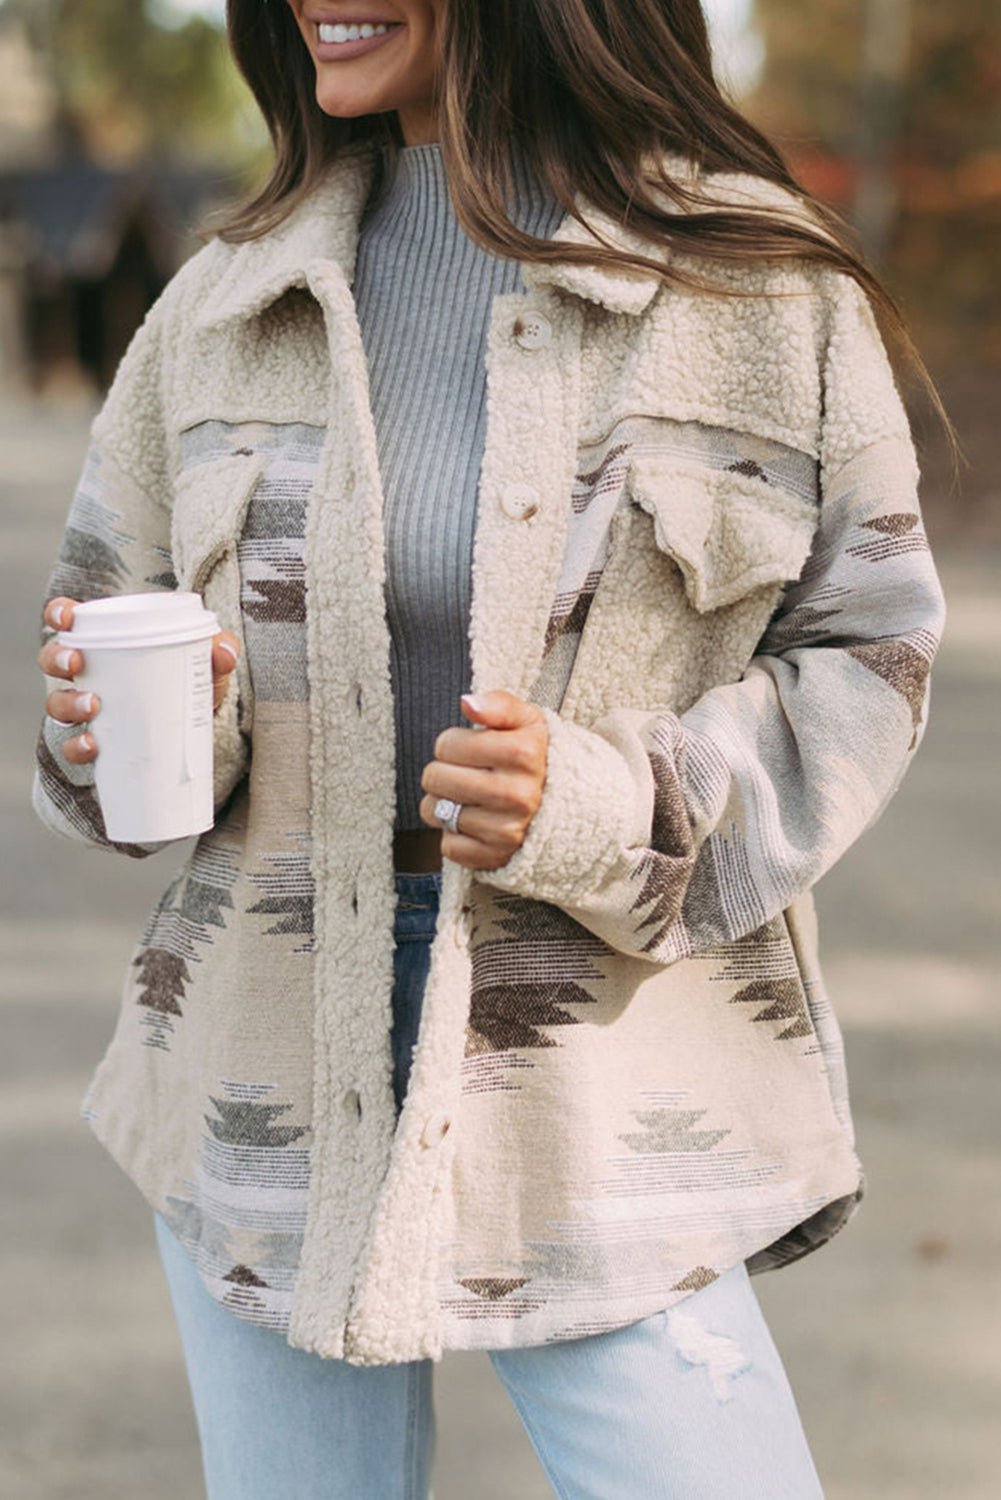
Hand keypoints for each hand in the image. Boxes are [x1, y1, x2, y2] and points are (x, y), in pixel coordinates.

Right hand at [36, 596, 241, 764]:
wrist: (194, 730)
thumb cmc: (188, 682)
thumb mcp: (205, 665)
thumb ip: (219, 652)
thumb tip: (223, 650)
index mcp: (106, 643)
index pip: (70, 621)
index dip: (59, 614)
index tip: (65, 617)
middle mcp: (88, 673)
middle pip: (53, 660)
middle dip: (58, 658)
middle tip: (76, 663)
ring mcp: (86, 708)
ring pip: (58, 703)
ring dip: (69, 702)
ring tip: (93, 706)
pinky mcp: (95, 741)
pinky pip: (72, 746)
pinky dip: (77, 746)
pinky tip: (92, 746)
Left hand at [419, 690, 548, 870]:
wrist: (572, 805)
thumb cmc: (537, 757)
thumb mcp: (527, 721)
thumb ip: (498, 704)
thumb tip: (468, 703)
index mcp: (522, 753)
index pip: (446, 744)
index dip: (453, 744)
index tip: (472, 750)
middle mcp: (516, 794)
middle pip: (434, 778)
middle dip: (444, 772)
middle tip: (467, 774)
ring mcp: (507, 829)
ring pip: (434, 811)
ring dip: (445, 804)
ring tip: (470, 798)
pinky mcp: (496, 857)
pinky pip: (447, 846)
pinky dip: (455, 836)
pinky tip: (476, 823)